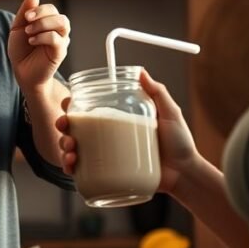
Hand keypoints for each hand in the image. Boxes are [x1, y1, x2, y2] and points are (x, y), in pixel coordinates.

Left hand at [7, 0, 69, 92]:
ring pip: (63, 23)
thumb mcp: (18, 28)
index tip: (26, 17)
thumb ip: (25, 12)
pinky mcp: (60, 52)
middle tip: (27, 22)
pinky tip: (32, 41)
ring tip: (29, 32)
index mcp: (48, 22)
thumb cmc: (21, 51)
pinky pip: (58, 39)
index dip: (38, 9)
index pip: (50, 8)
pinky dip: (43, 37)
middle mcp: (57, 30)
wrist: (23, 72)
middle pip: (58, 14)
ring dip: (44, 24)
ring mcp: (61, 41)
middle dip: (42, 14)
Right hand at [56, 72, 199, 192]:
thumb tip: (141, 71)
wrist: (185, 174)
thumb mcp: (169, 113)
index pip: (90, 111)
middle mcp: (109, 139)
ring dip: (64, 148)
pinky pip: (85, 173)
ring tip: (71, 150)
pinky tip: (71, 167)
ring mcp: (108, 158)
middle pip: (77, 129)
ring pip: (76, 151)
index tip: (67, 104)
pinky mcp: (110, 176)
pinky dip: (72, 170)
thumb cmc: (180, 143)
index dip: (73, 107)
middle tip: (64, 127)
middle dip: (63, 127)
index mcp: (118, 122)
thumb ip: (157, 92)